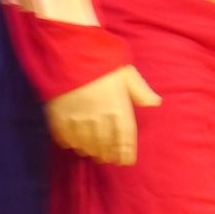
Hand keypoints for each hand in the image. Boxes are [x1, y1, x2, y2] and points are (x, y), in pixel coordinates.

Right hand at [44, 64, 160, 165]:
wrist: (69, 52)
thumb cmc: (101, 62)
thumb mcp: (126, 72)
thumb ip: (141, 91)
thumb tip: (156, 102)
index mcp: (117, 107)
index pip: (124, 137)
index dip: (126, 152)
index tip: (126, 161)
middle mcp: (98, 118)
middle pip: (105, 145)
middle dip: (109, 155)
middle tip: (110, 159)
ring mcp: (77, 119)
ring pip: (86, 145)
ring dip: (92, 152)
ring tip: (95, 154)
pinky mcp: (58, 118)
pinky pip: (66, 139)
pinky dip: (73, 145)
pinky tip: (77, 145)